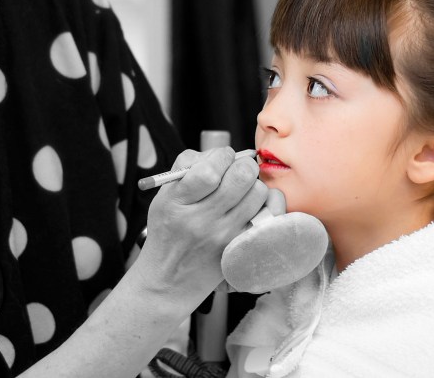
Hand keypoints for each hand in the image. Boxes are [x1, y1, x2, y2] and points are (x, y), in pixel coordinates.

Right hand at [137, 147, 268, 303]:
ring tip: (242, 190)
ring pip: (258, 192)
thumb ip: (187, 167)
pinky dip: (267, 204)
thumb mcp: (163, 197)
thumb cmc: (168, 232)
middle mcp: (202, 221)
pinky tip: (254, 204)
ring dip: (253, 184)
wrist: (169, 279)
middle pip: (241, 177)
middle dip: (243, 164)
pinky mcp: (241, 247)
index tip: (222, 158)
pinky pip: (269, 216)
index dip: (222, 155)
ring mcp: (225, 236)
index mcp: (178, 203)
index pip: (210, 170)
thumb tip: (220, 153)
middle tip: (237, 169)